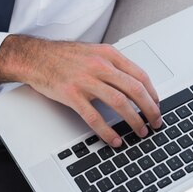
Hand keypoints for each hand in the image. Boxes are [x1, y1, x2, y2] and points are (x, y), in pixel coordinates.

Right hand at [0, 35, 161, 147]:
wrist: (36, 56)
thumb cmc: (64, 56)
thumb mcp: (94, 52)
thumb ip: (113, 65)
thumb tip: (133, 83)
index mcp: (108, 54)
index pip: (140, 75)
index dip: (153, 93)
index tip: (157, 105)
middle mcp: (100, 65)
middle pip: (134, 90)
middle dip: (150, 109)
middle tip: (156, 122)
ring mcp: (86, 80)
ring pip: (119, 103)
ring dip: (134, 121)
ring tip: (140, 132)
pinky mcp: (72, 95)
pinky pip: (94, 117)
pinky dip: (107, 131)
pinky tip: (114, 139)